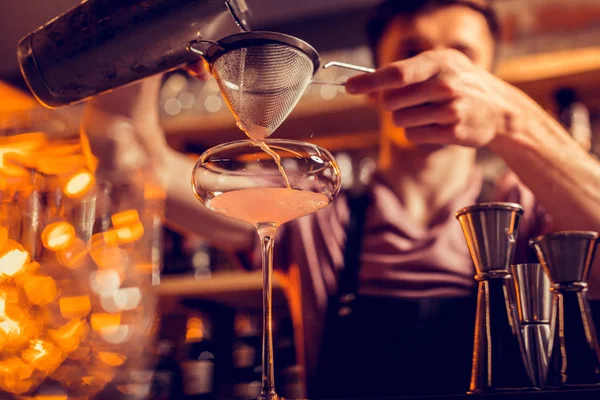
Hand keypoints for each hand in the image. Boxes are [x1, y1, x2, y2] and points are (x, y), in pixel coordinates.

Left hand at [346, 49, 523, 147]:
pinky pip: (413, 136)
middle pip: (392, 101)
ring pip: (400, 121)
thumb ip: (406, 74)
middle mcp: (446, 84)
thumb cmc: (461, 83)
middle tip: (411, 101)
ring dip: (406, 119)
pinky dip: (418, 132)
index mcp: (439, 62)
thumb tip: (368, 87)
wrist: (501, 110)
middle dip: (392, 104)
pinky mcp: (452, 132)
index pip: (396, 74)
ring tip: (429, 112)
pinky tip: (436, 125)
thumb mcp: (441, 66)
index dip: (370, 82)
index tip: (350, 87)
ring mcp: (450, 109)